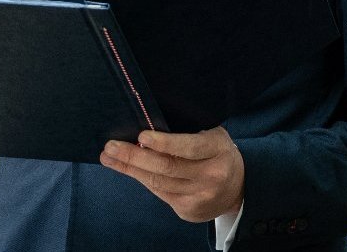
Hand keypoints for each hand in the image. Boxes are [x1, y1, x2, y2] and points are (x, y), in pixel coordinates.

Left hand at [100, 127, 244, 222]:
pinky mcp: (189, 210)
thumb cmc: (217, 154)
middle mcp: (211, 176)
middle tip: (110, 146)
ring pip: (158, 183)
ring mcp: (199, 196)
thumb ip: (188, 136)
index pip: (190, 147)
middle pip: (167, 167)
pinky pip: (159, 193)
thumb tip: (146, 135)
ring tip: (109, 157)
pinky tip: (128, 170)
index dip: (165, 142)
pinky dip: (142, 179)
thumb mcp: (212, 138)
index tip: (141, 136)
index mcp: (218, 151)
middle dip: (134, 157)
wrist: (237, 188)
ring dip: (130, 169)